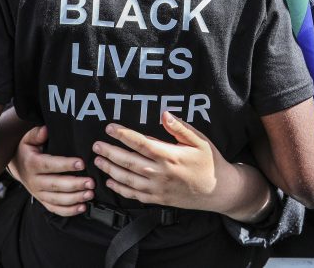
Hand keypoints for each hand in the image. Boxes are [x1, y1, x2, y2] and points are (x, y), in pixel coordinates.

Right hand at [9, 126, 93, 216]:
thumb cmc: (27, 150)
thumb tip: (45, 130)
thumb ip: (37, 134)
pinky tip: (82, 207)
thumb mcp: (28, 139)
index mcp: (32, 164)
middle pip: (55, 185)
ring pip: (57, 199)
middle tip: (91, 182)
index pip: (50, 165)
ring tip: (90, 194)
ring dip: (75, 198)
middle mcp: (34, 181)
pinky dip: (69, 211)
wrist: (17, 166)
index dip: (66, 165)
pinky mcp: (42, 201)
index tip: (81, 163)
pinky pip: (55, 209)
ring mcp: (38, 193)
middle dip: (75, 184)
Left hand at [93, 112, 272, 222]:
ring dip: (110, 169)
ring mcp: (158, 188)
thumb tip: (164, 114)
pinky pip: (134, 195)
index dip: (123, 135)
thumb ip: (180, 127)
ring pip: (128, 179)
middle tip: (96, 145)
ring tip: (97, 160)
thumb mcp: (199, 140)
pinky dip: (120, 188)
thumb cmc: (209, 162)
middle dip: (109, 152)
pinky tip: (110, 181)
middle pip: (129, 161)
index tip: (109, 128)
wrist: (218, 191)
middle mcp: (161, 173)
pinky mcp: (158, 199)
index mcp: (170, 155)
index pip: (140, 143)